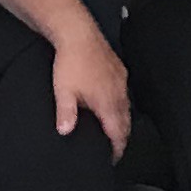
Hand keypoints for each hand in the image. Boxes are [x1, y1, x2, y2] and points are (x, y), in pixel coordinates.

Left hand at [50, 27, 132, 150]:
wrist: (78, 33)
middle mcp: (118, 92)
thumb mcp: (63, 91)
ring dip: (122, 121)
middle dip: (121, 138)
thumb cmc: (71, 61)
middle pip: (126, 123)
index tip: (113, 158)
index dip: (117, 149)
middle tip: (114, 148)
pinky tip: (112, 103)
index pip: (118, 133)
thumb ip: (66, 114)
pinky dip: (121, 104)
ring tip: (114, 130)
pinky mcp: (119, 70)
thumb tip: (65, 132)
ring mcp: (120, 81)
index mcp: (107, 102)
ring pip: (127, 108)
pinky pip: (125, 93)